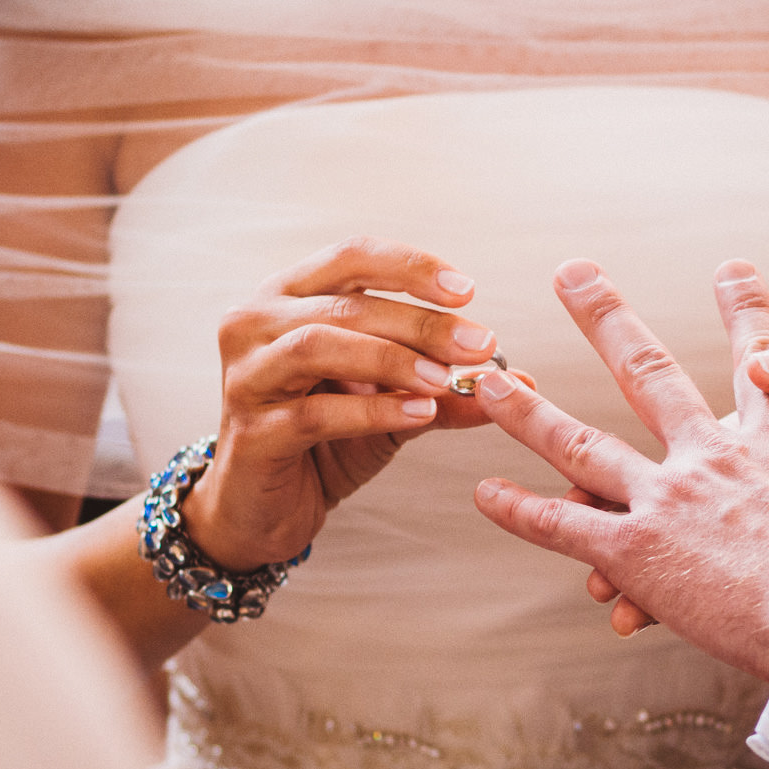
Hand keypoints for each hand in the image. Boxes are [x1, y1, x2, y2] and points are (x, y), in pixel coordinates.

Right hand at [184, 236, 507, 570]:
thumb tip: (521, 381)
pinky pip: (316, 412)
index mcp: (289, 296)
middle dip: (420, 321)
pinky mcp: (250, 431)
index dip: (411, 267)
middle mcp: (256, 322)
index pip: (352, 256)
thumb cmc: (323, 443)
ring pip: (320, 345)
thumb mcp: (394, 407)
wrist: (261, 511)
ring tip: (447, 379)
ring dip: (393, 358)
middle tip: (481, 342)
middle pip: (346, 303)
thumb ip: (447, 388)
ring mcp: (247, 375)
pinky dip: (373, 410)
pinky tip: (420, 415)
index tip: (467, 290)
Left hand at [473, 258, 768, 682]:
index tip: (730, 268)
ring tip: (492, 378)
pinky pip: (564, 527)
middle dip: (607, 318)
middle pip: (646, 373)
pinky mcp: (635, 553)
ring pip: (580, 443)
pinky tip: (482, 495)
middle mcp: (708, 456)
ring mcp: (665, 499)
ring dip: (530, 409)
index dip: (747, 312)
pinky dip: (521, 511)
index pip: (761, 361)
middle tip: (573, 273)